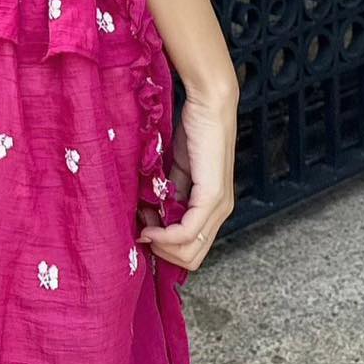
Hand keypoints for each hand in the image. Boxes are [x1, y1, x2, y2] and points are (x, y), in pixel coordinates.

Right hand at [137, 92, 236, 273]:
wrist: (208, 105)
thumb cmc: (194, 131)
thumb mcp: (177, 170)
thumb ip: (170, 195)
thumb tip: (151, 218)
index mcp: (213, 207)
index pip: (192, 249)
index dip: (165, 247)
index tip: (143, 229)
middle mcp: (221, 212)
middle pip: (192, 258)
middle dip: (162, 251)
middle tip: (142, 230)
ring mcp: (218, 206)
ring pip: (190, 250)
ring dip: (161, 244)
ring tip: (144, 223)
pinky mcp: (212, 196)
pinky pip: (187, 231)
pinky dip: (165, 235)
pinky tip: (150, 226)